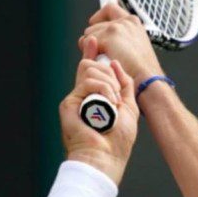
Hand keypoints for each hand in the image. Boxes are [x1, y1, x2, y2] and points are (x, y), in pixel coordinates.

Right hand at [60, 36, 138, 184]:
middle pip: (93, 66)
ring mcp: (76, 98)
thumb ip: (124, 85)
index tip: (94, 40)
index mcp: (98, 96)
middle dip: (111, 75)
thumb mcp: (129, 107)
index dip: (92, 53)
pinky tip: (107, 103)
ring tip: (112, 104)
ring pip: (91, 71)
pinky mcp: (69, 103)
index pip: (93, 70)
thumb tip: (116, 64)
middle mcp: (85, 95)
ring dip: (109, 85)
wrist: (106, 156)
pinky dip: (102, 90)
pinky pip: (87, 82)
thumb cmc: (117, 140)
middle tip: (117, 96)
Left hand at [81, 3, 163, 85]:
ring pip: (88, 33)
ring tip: (104, 59)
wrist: (146, 79)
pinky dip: (90, 52)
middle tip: (100, 53)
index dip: (100, 17)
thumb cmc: (141, 72)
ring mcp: (118, 27)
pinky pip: (86, 41)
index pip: (110, 9)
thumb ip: (121, 40)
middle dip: (94, 38)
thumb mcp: (134, 50)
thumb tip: (102, 39)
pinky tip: (101, 60)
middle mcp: (126, 21)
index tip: (94, 22)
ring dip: (91, 47)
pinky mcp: (109, 36)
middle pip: (95, 24)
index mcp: (134, 23)